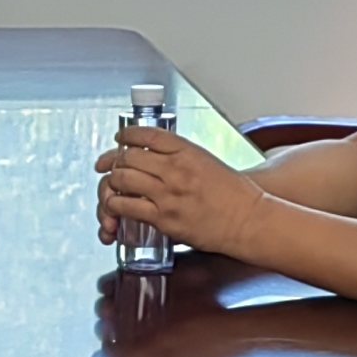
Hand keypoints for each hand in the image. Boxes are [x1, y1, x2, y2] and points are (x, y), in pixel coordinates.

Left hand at [95, 125, 269, 260]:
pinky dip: (115, 204)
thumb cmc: (235, 194)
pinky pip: (127, 207)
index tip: (120, 138)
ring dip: (111, 181)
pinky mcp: (164, 218)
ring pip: (123, 179)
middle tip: (107, 164)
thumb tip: (156, 155)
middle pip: (129, 156)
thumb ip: (182, 157)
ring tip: (111, 185)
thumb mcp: (208, 162)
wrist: (248, 221)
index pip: (148, 135)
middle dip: (113, 159)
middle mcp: (176, 169)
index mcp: (188, 152)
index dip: (128, 134)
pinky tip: (114, 205)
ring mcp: (168, 194)